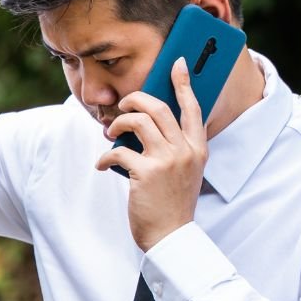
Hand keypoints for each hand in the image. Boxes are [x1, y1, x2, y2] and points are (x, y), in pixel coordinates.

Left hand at [95, 57, 207, 250]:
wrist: (170, 236)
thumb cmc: (172, 203)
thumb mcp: (186, 172)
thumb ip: (177, 148)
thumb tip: (148, 126)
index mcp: (198, 148)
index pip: (193, 108)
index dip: (184, 83)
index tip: (177, 64)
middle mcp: (186, 150)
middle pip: (158, 107)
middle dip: (135, 99)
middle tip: (123, 105)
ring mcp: (167, 160)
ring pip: (139, 121)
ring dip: (119, 124)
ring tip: (111, 133)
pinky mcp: (146, 173)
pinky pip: (119, 152)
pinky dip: (106, 157)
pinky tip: (102, 165)